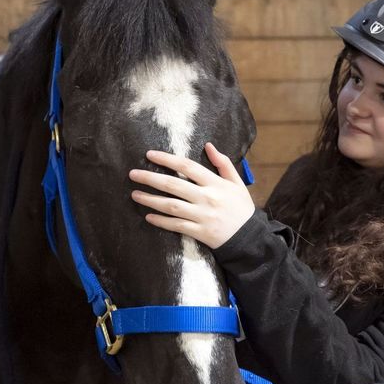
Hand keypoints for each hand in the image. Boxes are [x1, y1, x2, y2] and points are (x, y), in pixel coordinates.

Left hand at [129, 143, 254, 249]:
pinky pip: (176, 226)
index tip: (150, 154)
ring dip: (150, 200)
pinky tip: (148, 217)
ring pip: (171, 206)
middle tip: (133, 174)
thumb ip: (223, 163)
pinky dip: (161, 221)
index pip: (187, 167)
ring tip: (134, 194)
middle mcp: (207, 198)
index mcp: (215, 183)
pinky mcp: (200, 232)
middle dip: (150, 178)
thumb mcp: (237, 182)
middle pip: (173, 185)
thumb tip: (208, 145)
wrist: (250, 237)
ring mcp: (202, 216)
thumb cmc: (241, 208)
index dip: (167, 159)